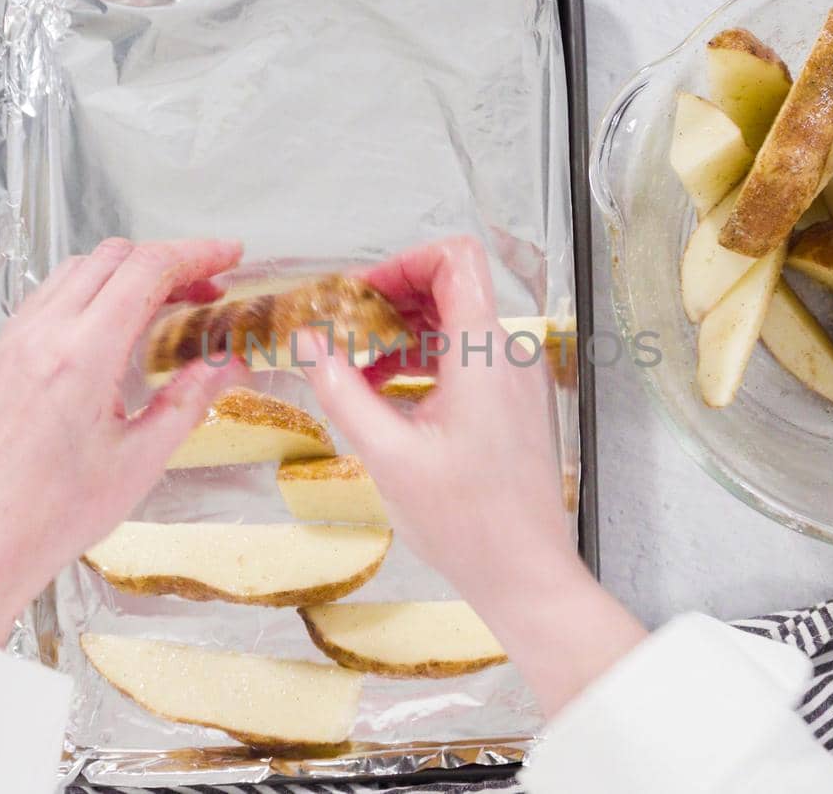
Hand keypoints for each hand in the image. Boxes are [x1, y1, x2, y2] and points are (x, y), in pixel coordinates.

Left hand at [0, 238, 249, 645]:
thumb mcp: (141, 461)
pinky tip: (116, 326)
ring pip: (77, 270)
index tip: (228, 255)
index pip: (145, 271)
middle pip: (111, 258)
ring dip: (128, 272)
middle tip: (207, 285)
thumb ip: (190, 401)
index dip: (194, 254)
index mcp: (80, 356)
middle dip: (167, 260)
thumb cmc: (52, 515)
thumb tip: (229, 364)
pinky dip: (93, 292)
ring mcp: (14, 342)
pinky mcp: (1, 356)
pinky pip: (50, 297)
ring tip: (168, 304)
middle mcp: (41, 336)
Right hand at [300, 237, 646, 715]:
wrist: (524, 573)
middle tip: (344, 329)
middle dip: (392, 300)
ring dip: (403, 333)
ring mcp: (515, 379)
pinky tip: (386, 394)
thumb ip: (342, 390)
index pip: (455, 259)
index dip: (403, 262)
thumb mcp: (387, 454)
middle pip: (452, 287)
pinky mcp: (513, 404)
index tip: (359, 295)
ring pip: (456, 324)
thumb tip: (308, 342)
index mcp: (484, 353)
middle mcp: (508, 354)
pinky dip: (424, 361)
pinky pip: (466, 359)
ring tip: (356, 368)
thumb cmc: (466, 523)